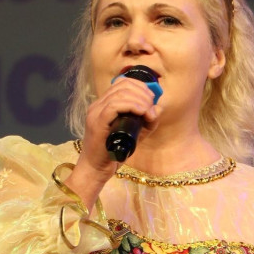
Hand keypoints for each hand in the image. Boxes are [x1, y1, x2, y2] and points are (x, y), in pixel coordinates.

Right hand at [64, 78, 162, 208]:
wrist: (96, 170)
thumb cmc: (112, 154)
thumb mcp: (134, 135)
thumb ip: (146, 122)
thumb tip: (158, 108)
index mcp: (104, 104)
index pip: (122, 83)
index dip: (140, 86)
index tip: (151, 98)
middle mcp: (98, 105)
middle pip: (123, 85)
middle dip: (143, 92)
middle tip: (152, 105)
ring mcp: (96, 112)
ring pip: (120, 93)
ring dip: (140, 99)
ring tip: (148, 111)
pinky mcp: (97, 122)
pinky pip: (114, 106)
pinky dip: (131, 106)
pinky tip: (141, 112)